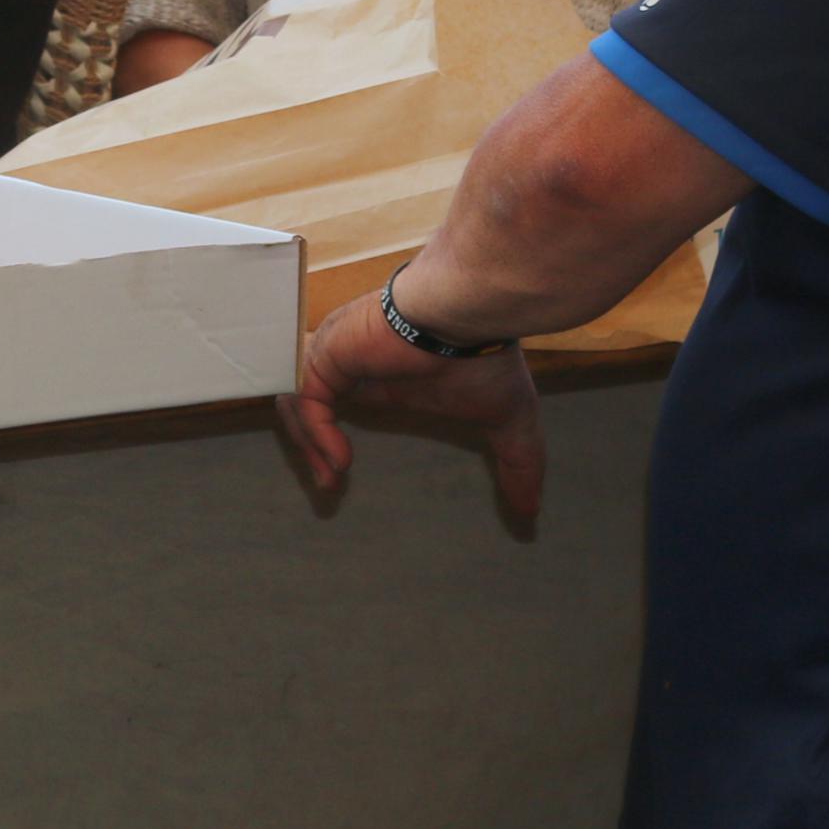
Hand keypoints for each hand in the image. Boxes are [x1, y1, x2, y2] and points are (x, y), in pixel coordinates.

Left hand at [278, 289, 544, 523]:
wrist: (473, 315)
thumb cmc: (488, 359)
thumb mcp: (508, 424)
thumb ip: (516, 467)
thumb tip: (531, 514)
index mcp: (381, 377)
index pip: (332, 404)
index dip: (326, 441)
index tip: (338, 479)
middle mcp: (351, 362)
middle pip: (304, 402)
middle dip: (307, 444)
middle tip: (327, 486)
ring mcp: (337, 354)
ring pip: (298, 400)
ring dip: (306, 442)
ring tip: (330, 481)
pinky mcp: (330, 353)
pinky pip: (305, 397)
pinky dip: (315, 430)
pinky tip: (340, 460)